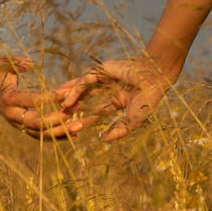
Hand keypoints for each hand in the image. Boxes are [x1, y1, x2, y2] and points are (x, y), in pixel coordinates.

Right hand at [0, 57, 85, 139]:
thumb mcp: (3, 63)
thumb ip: (15, 62)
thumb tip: (28, 64)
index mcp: (8, 99)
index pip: (31, 101)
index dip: (50, 98)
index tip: (67, 92)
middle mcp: (12, 116)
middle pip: (36, 123)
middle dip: (57, 118)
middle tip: (75, 109)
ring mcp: (17, 125)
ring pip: (40, 134)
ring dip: (61, 131)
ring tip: (80, 125)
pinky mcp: (23, 129)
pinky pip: (41, 137)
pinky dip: (57, 137)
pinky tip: (74, 136)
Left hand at [56, 55, 175, 141]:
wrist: (154, 79)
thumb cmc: (148, 100)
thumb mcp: (134, 121)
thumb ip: (120, 130)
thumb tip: (104, 140)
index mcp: (119, 100)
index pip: (98, 112)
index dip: (86, 120)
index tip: (74, 129)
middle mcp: (110, 89)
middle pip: (87, 99)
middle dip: (74, 108)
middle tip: (59, 117)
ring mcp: (105, 79)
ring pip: (83, 89)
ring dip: (70, 98)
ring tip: (57, 108)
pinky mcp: (102, 70)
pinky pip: (85, 81)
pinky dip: (75, 90)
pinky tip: (67, 101)